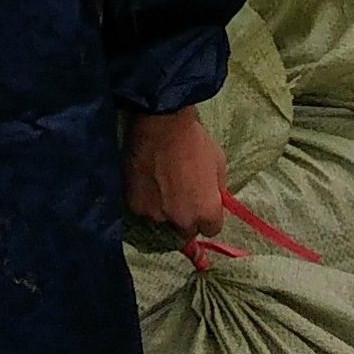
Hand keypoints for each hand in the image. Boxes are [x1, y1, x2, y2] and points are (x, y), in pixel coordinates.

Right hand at [121, 108, 228, 233]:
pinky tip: (146, 181)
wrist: (160, 122)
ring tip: (160, 185)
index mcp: (206, 212)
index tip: (202, 202)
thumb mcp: (218, 162)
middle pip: (186, 230)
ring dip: (163, 209)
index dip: (208, 216)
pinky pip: (144, 209)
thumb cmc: (193, 139)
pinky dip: (146, 200)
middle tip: (180, 194)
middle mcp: (182, 221)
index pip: (211, 229)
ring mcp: (156, 215)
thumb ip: (217, 188)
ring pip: (162, 220)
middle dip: (186, 216)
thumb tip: (214, 199)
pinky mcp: (135, 206)